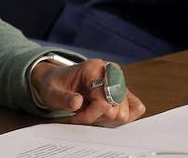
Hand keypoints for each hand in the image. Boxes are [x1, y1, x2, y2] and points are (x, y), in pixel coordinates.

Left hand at [30, 58, 145, 125]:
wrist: (57, 80)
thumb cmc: (55, 85)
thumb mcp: (52, 92)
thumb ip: (63, 98)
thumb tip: (77, 103)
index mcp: (94, 68)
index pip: (104, 101)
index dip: (89, 116)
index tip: (76, 118)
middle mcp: (111, 72)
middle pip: (117, 110)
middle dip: (97, 118)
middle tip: (82, 114)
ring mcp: (119, 82)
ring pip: (126, 113)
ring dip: (106, 119)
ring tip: (90, 112)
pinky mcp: (123, 91)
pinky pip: (135, 108)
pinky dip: (119, 117)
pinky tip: (102, 114)